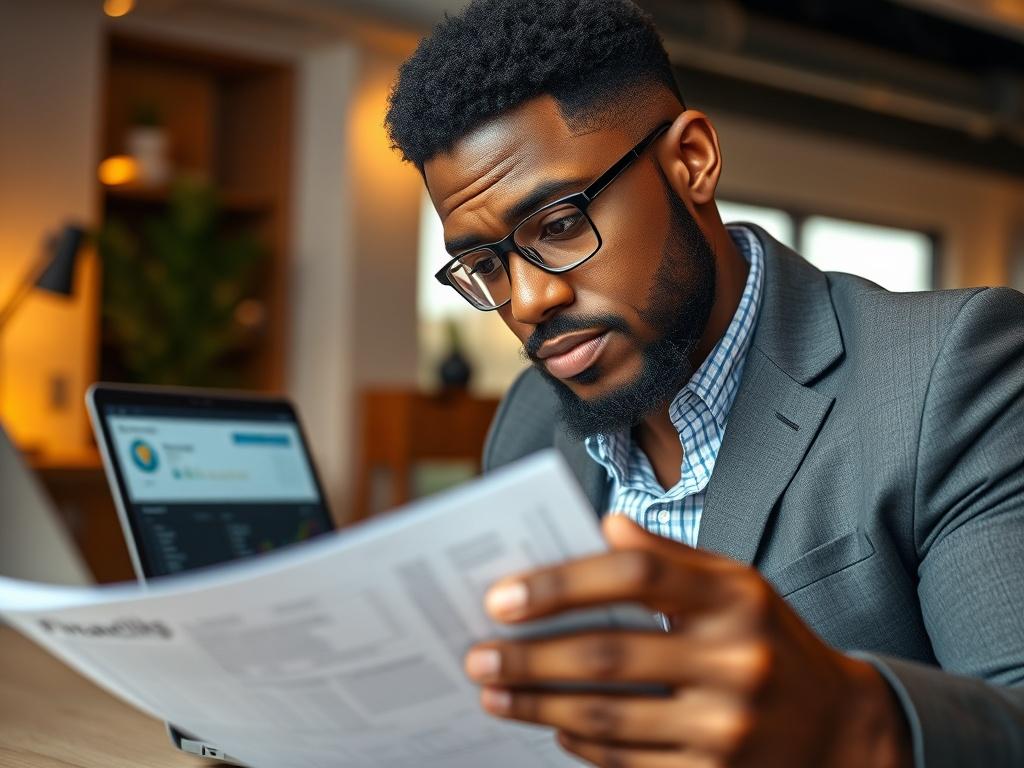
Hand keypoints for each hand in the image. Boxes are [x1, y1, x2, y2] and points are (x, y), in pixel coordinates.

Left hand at [464, 516, 912, 767]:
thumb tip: (604, 525)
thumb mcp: (736, 585)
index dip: (561, 583)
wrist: (841, 730)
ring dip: (537, 704)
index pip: (635, 574)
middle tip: (476, 655)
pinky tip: (550, 725)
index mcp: (735, 598)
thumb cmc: (769, 640)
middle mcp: (736, 662)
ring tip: (492, 691)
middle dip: (529, 656)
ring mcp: (728, 728)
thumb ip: (670, 555)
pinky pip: (627, 762)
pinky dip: (579, 744)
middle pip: (608, 656)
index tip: (501, 597)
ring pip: (607, 717)